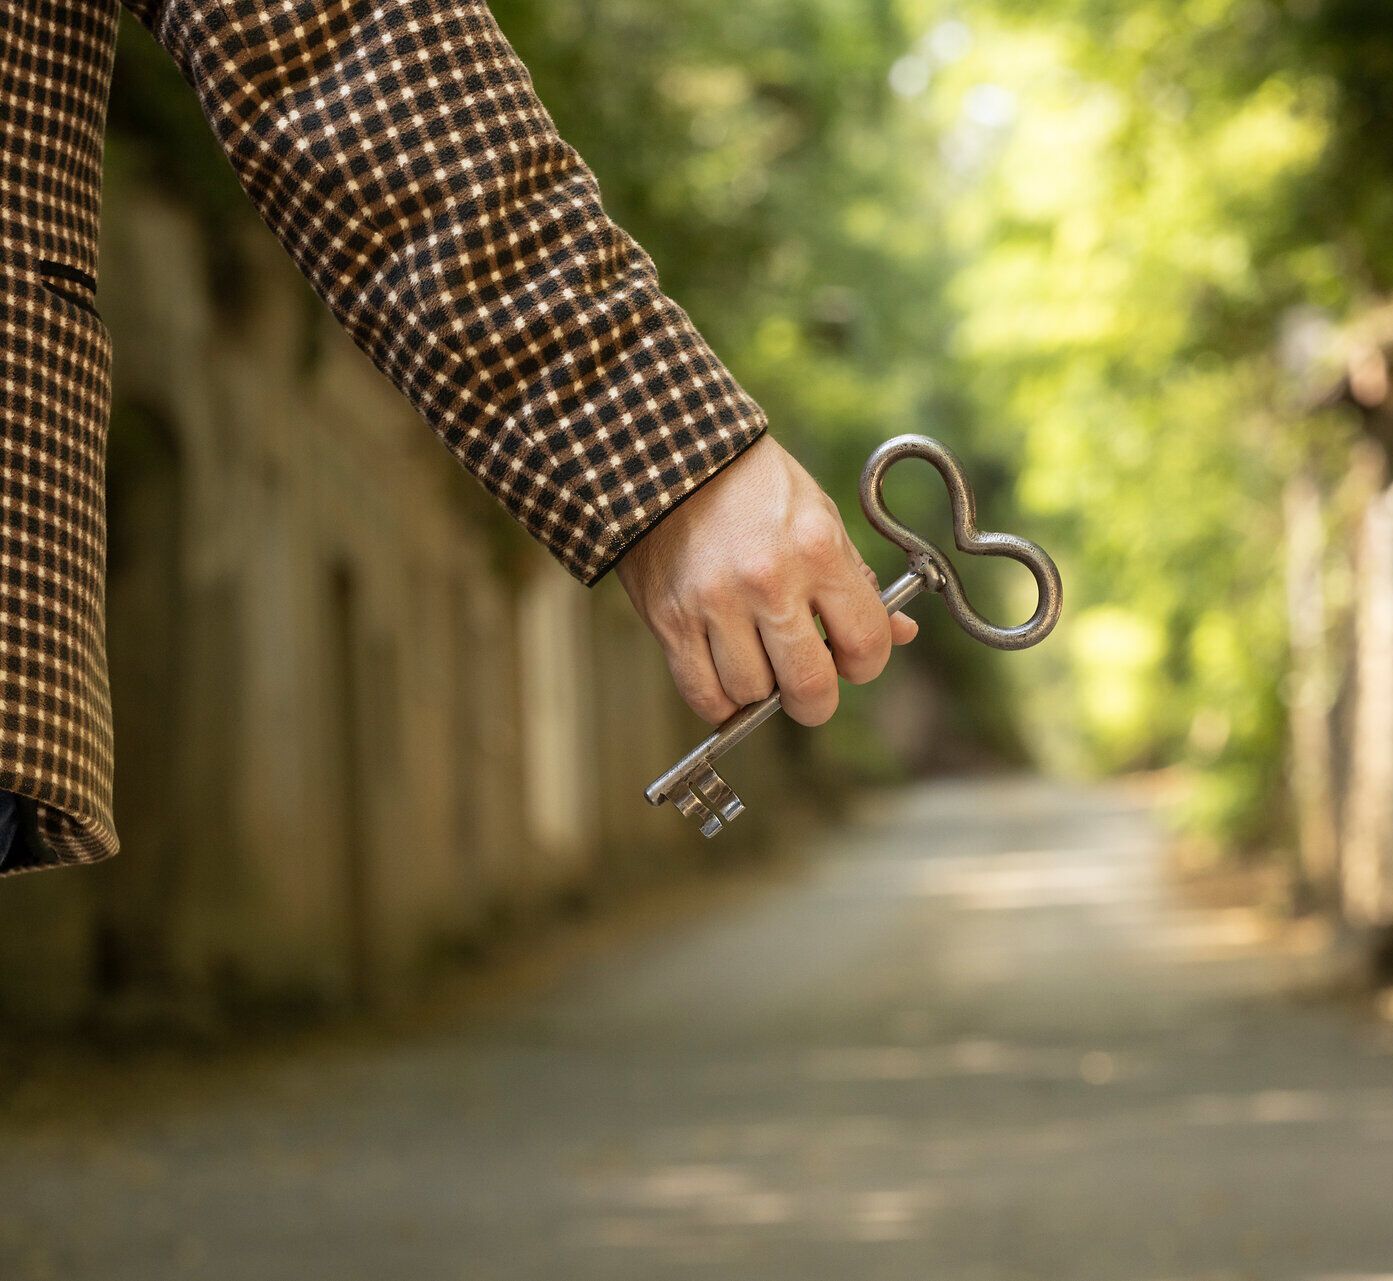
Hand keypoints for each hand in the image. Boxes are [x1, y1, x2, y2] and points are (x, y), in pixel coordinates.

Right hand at [616, 436, 918, 726]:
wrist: (667, 455)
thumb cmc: (754, 488)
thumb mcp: (819, 516)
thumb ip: (854, 580)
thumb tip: (900, 634)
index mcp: (817, 551)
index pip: (866, 642)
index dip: (866, 664)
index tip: (851, 661)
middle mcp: (768, 581)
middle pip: (810, 687)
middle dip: (816, 701)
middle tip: (807, 688)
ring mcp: (715, 603)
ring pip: (752, 694)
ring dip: (760, 691)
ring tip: (756, 661)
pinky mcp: (670, 619)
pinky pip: (702, 693)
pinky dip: (719, 701)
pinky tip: (725, 677)